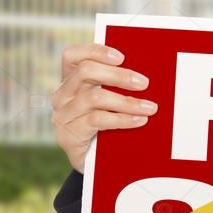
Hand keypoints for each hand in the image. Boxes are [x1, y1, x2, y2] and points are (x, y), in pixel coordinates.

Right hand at [50, 43, 156, 172]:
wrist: (96, 161)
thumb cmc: (108, 122)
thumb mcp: (111, 99)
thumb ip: (118, 83)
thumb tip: (145, 72)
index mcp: (71, 79)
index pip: (73, 55)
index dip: (95, 51)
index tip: (122, 57)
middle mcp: (62, 95)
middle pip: (85, 72)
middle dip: (118, 75)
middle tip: (144, 83)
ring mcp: (62, 115)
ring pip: (94, 98)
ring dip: (127, 101)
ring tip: (150, 107)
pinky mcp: (67, 135)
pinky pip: (97, 120)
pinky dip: (122, 119)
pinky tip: (139, 120)